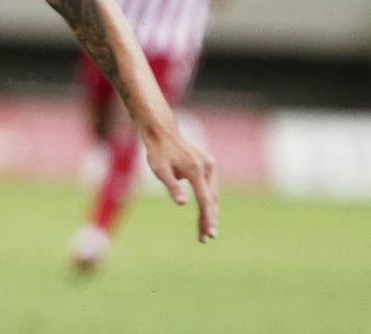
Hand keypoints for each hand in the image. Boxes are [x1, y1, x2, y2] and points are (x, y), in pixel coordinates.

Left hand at [142, 125, 218, 243]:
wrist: (162, 132)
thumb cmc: (158, 152)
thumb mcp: (160, 170)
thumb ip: (172, 186)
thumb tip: (183, 203)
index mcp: (195, 169)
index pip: (205, 199)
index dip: (208, 218)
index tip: (210, 234)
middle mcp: (207, 167)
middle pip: (211, 199)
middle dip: (209, 219)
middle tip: (206, 238)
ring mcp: (209, 165)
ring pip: (213, 193)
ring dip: (209, 212)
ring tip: (205, 231)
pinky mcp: (208, 164)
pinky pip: (210, 187)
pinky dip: (208, 200)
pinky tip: (205, 214)